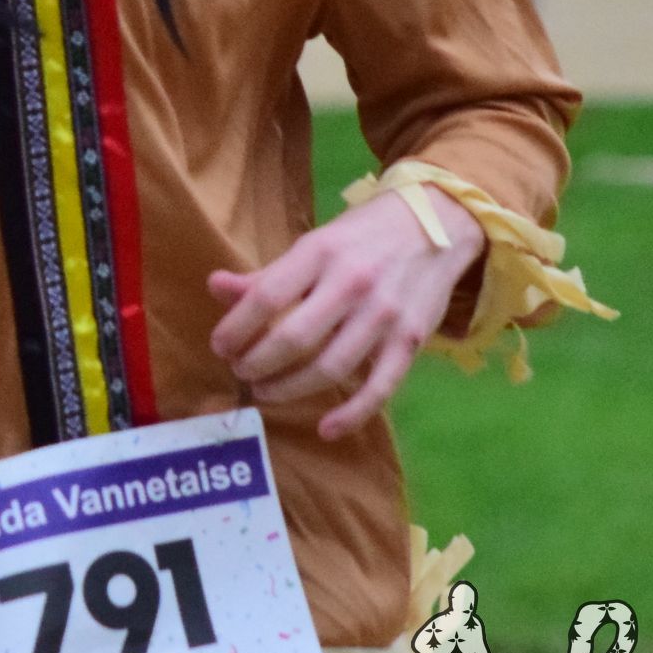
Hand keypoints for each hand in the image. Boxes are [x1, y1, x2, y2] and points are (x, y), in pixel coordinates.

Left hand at [207, 184, 485, 440]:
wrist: (437, 224)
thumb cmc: (363, 236)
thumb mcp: (314, 244)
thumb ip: (267, 274)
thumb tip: (215, 287)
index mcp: (320, 252)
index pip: (266, 297)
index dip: (236, 327)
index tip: (220, 346)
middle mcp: (352, 284)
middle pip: (294, 338)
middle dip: (257, 363)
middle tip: (241, 371)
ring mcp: (384, 316)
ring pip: (330, 367)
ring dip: (290, 388)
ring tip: (266, 390)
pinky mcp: (410, 342)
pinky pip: (379, 388)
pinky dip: (352, 414)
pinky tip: (326, 429)